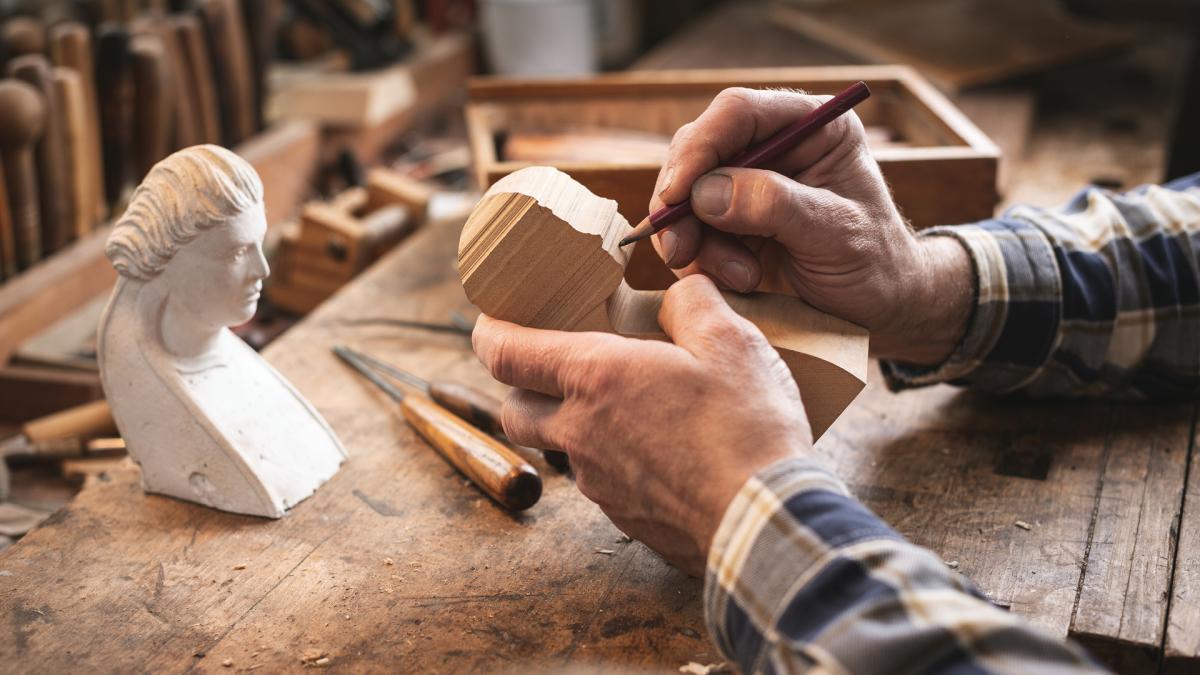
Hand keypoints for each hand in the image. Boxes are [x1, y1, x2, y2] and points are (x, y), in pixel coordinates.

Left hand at [472, 275, 810, 575]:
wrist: (766, 522)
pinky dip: (612, 459)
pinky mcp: (624, 517)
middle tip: (549, 366)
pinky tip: (659, 450)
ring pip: (560, 447)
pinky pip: (600, 481)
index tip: (491, 322)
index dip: (488, 333)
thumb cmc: (747, 429)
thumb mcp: (732, 341)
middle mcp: (582, 432)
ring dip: (573, 424)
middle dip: (519, 385)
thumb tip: (681, 291)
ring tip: (621, 406)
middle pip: (514, 409)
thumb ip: (694, 303)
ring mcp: (599, 481)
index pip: (505, 354)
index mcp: (597, 378)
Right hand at [650, 87, 972, 364]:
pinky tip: (741, 281)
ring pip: (684, 196)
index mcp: (810, 127)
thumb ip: (776, 205)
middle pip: (698, 151)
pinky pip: (689, 232)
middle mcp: (772, 147)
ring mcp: (746, 186)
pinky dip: (700, 260)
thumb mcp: (836, 233)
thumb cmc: (876, 263)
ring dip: (693, 240)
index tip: (676, 194)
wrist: (882, 308)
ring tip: (741, 277)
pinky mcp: (729, 223)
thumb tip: (706, 192)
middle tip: (681, 250)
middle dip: (682, 202)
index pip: (738, 113)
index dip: (700, 146)